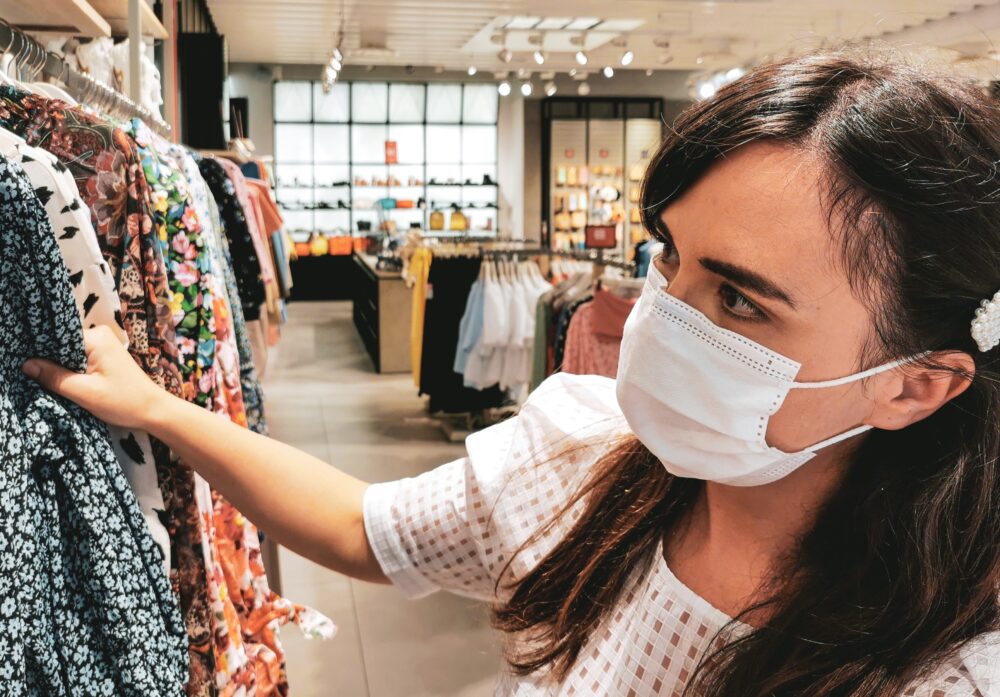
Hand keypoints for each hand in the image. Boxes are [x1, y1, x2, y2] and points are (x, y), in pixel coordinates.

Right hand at [22, 325, 166, 430]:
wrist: (154, 410)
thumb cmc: (124, 401)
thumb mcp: (84, 392)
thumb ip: (54, 378)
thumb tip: (26, 365)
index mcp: (95, 337)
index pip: (56, 337)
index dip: (40, 351)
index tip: (27, 366)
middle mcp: (99, 335)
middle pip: (61, 344)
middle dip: (49, 361)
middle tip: (35, 377)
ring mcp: (102, 345)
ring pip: (68, 354)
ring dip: (59, 368)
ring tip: (49, 381)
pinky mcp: (104, 357)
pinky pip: (78, 359)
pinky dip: (70, 371)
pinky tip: (63, 381)